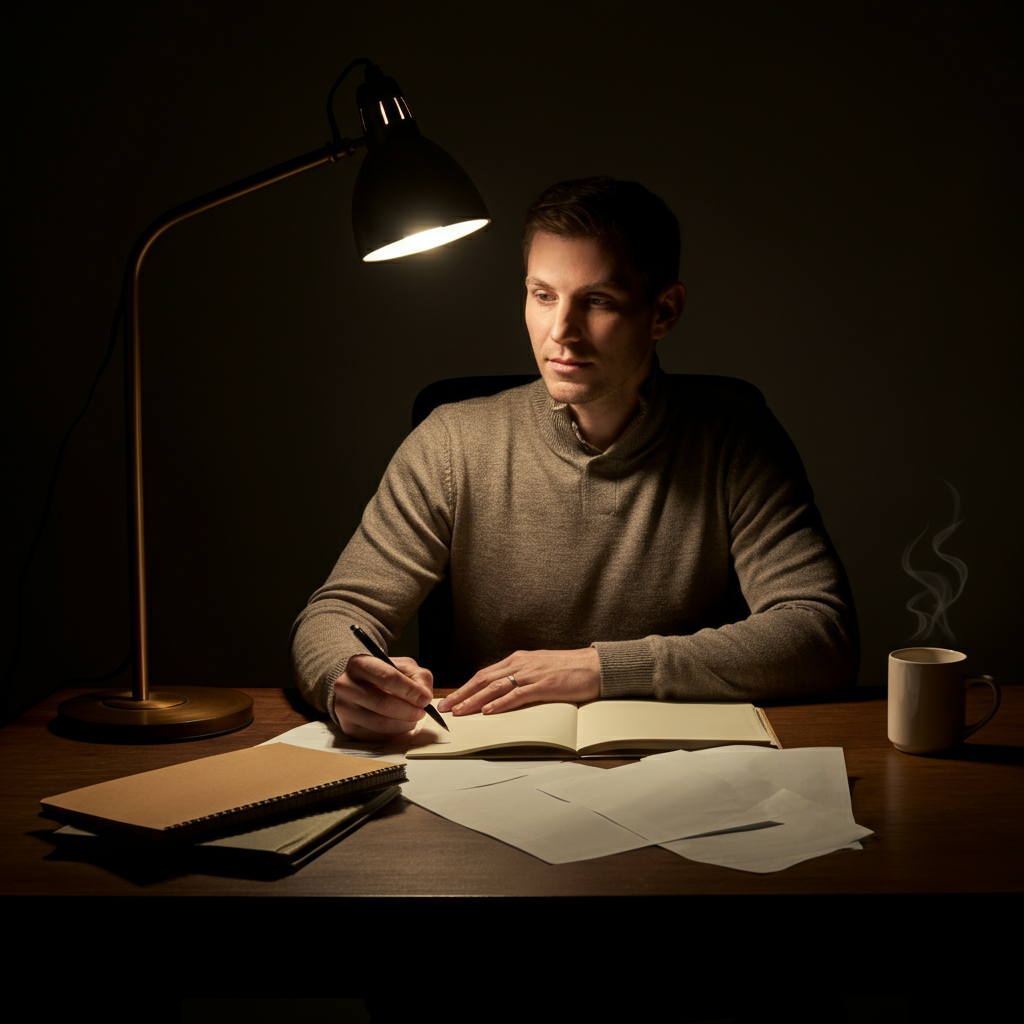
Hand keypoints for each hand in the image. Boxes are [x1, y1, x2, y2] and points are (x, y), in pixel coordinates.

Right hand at [333, 654, 433, 740]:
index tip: (424, 699)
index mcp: (359, 664)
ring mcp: (344, 707)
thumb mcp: (404, 667)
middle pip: (383, 703)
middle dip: (408, 710)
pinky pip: (376, 735)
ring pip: (380, 723)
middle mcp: (346, 685)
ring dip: (403, 723)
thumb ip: (419, 678)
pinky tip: (400, 723)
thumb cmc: (384, 675)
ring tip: (413, 719)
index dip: (409, 690)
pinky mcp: (347, 726)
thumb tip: (424, 697)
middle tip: (421, 712)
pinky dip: (394, 732)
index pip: (387, 677)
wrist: (359, 687)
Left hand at [436, 648, 600, 715]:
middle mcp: (521, 664)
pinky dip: (501, 703)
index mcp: (518, 660)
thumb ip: (521, 677)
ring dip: (475, 700)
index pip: (484, 673)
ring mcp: (532, 674)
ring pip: (495, 687)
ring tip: (460, 711)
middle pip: (484, 679)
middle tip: (445, 707)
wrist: (596, 666)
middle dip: (462, 694)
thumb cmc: (570, 669)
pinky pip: (518, 695)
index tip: (451, 698)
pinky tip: (489, 710)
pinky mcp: (545, 685)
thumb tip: (503, 692)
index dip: (465, 687)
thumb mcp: (539, 669)